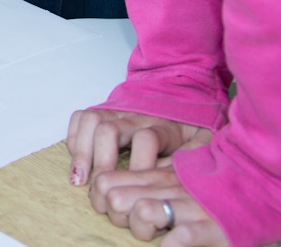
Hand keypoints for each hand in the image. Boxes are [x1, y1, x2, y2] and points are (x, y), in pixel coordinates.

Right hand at [67, 109, 214, 185]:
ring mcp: (117, 111)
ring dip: (82, 151)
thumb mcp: (205, 140)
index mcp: (163, 124)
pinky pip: (81, 117)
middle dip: (101, 161)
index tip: (139, 187)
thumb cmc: (192, 125)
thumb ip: (197, 156)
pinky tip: (78, 161)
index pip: (146, 138)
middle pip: (109, 129)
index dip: (140, 164)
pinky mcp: (104, 111)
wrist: (181, 93)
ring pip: (91, 121)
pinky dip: (74, 138)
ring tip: (80, 179)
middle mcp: (136, 115)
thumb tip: (179, 177)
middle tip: (100, 188)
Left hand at [86, 165, 229, 244]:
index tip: (117, 213)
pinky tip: (172, 246)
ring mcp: (192, 206)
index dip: (101, 201)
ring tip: (155, 236)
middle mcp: (171, 187)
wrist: (261, 186)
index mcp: (159, 175)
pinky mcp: (213, 227)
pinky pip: (181, 237)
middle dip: (118, 218)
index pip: (105, 181)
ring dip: (143, 230)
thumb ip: (145, 184)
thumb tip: (106, 191)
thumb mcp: (175, 180)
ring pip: (142, 212)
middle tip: (135, 227)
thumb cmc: (212, 192)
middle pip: (115, 198)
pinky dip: (171, 246)